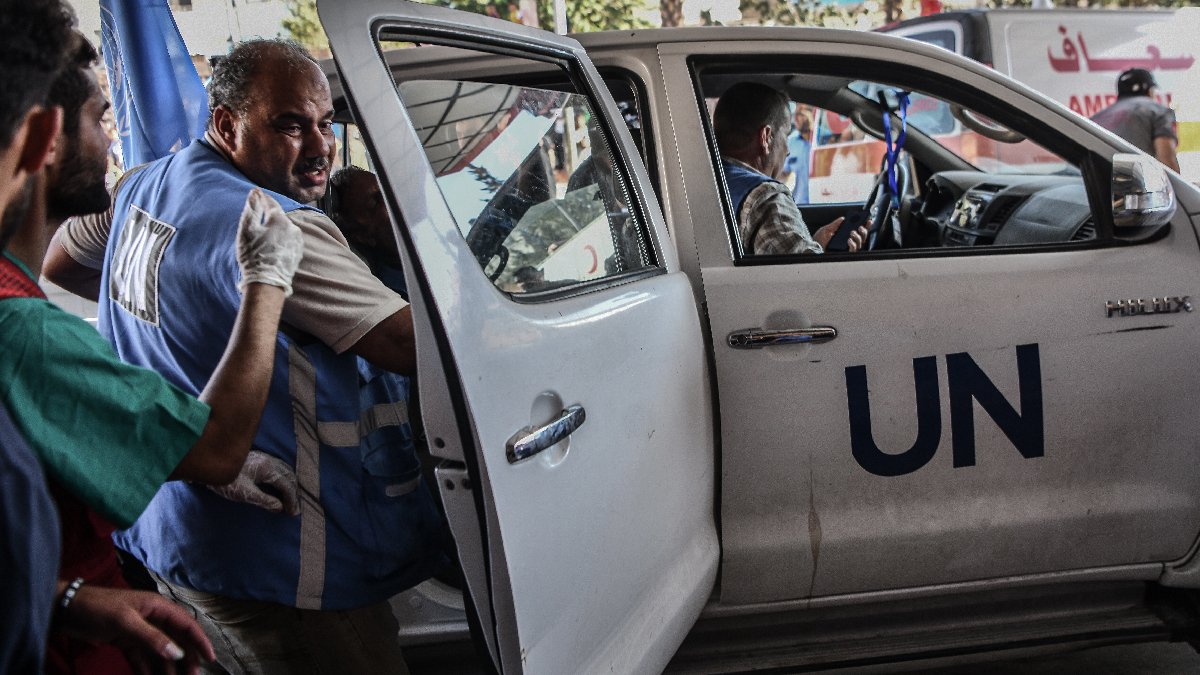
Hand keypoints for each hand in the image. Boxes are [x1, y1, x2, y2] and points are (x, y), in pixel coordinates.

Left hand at [58, 584, 213, 674]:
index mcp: (157, 607)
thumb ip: (152, 638)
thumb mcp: (125, 622)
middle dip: (185, 659)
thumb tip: (176, 653)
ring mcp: (139, 630)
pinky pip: (142, 658)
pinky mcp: (125, 640)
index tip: (210, 658)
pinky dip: (147, 669)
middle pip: (175, 640)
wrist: (65, 609)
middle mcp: (152, 618)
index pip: (186, 624)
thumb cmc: (96, 607)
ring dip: (167, 667)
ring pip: (160, 651)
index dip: (199, 641)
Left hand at [207, 450, 299, 514]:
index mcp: (268, 468)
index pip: (286, 485)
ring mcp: (265, 458)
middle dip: (293, 493)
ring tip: (289, 499)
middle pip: (289, 476)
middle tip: (293, 509)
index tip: (293, 513)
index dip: (292, 500)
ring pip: (285, 470)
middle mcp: (269, 460)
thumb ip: (264, 500)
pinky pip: (279, 467)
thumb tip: (279, 508)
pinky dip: (284, 478)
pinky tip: (280, 485)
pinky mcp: (259, 458)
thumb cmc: (226, 481)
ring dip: (290, 485)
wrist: (209, 464)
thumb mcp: (244, 493)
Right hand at [237, 188, 303, 295]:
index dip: (262, 199)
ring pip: (284, 229)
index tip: (257, 195)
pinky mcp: (298, 252)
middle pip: (278, 217)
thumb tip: (255, 192)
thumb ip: (252, 208)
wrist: (267, 282)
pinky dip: (280, 241)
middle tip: (256, 223)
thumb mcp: (247, 229)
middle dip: (268, 218)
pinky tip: (271, 248)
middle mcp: (293, 227)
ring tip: (262, 239)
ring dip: (275, 230)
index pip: (271, 203)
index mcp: (279, 219)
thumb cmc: (254, 255)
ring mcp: (297, 241)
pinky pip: (288, 241)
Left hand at [813, 216, 870, 252]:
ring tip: (852, 232)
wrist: (810, 251)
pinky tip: (849, 240)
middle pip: (862, 238)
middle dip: (864, 231)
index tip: (868, 220)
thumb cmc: (817, 243)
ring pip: (860, 244)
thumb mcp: (825, 230)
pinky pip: (853, 251)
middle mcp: (847, 244)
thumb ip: (835, 224)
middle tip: (860, 226)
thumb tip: (843, 219)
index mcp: (844, 237)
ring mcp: (846, 250)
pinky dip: (852, 244)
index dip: (865, 226)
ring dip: (858, 237)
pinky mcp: (844, 255)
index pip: (857, 231)